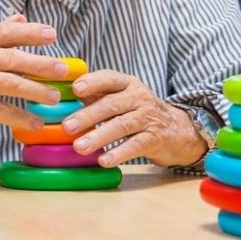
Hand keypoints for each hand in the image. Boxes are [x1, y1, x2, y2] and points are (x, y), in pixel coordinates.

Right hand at [0, 15, 69, 130]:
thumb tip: (20, 17)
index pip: (4, 32)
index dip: (30, 32)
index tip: (52, 34)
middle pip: (12, 58)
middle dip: (41, 64)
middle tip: (63, 69)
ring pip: (10, 84)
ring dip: (36, 91)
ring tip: (55, 97)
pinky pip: (1, 112)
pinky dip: (21, 117)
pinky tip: (36, 122)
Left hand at [61, 71, 207, 167]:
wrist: (179, 129)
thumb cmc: (139, 112)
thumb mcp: (121, 98)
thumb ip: (96, 95)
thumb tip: (61, 95)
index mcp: (127, 84)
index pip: (109, 78)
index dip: (92, 82)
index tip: (75, 89)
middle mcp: (139, 97)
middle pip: (112, 104)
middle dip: (88, 115)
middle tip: (67, 127)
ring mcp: (148, 118)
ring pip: (122, 125)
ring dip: (99, 136)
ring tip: (80, 147)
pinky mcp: (155, 138)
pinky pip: (136, 145)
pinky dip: (119, 153)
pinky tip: (104, 160)